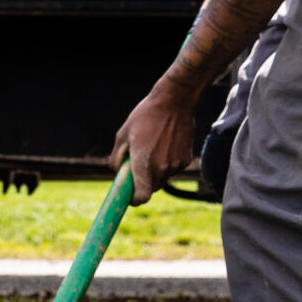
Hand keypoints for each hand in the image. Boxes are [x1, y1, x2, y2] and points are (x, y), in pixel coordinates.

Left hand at [111, 84, 199, 205]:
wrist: (175, 102)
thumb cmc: (145, 116)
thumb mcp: (123, 134)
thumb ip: (116, 158)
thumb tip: (116, 173)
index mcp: (143, 163)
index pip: (142, 196)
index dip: (134, 199)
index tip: (129, 196)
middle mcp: (162, 167)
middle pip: (150, 189)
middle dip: (142, 183)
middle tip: (136, 167)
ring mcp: (176, 165)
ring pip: (161, 180)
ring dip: (154, 174)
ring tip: (151, 150)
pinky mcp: (185, 160)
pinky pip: (172, 171)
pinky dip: (165, 165)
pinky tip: (163, 146)